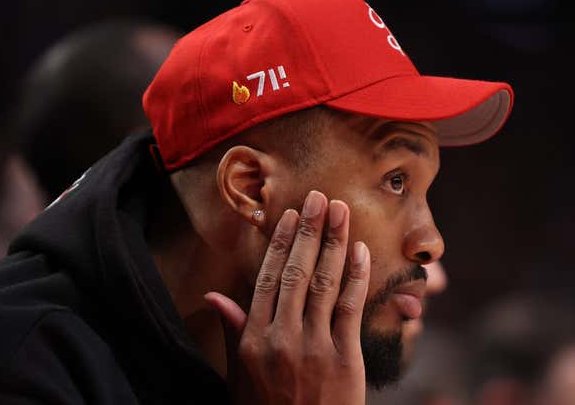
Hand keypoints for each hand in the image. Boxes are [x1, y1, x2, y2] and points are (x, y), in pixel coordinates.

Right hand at [205, 191, 370, 404]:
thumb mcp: (239, 377)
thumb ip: (233, 332)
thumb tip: (214, 297)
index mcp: (253, 339)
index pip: (268, 278)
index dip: (281, 243)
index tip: (291, 215)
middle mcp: (280, 337)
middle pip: (297, 272)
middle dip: (309, 230)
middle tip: (320, 198)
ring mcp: (314, 346)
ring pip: (324, 282)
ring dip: (334, 242)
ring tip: (341, 211)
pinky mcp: (344, 359)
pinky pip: (350, 308)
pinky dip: (356, 276)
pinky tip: (360, 251)